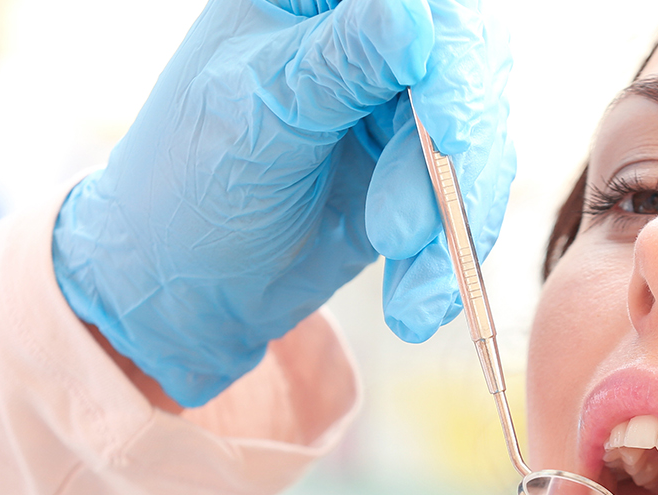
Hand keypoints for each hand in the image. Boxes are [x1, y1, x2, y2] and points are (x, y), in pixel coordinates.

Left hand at [53, 0, 513, 406]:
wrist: (179, 284)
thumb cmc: (187, 183)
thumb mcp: (255, 116)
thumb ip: (339, 66)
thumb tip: (413, 15)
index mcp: (316, 2)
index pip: (418, 4)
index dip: (449, 58)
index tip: (447, 128)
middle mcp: (369, 39)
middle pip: (466, 68)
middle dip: (456, 153)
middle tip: (418, 225)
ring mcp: (401, 106)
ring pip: (478, 142)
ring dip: (450, 218)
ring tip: (407, 276)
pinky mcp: (420, 172)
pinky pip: (467, 202)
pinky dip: (449, 257)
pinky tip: (418, 301)